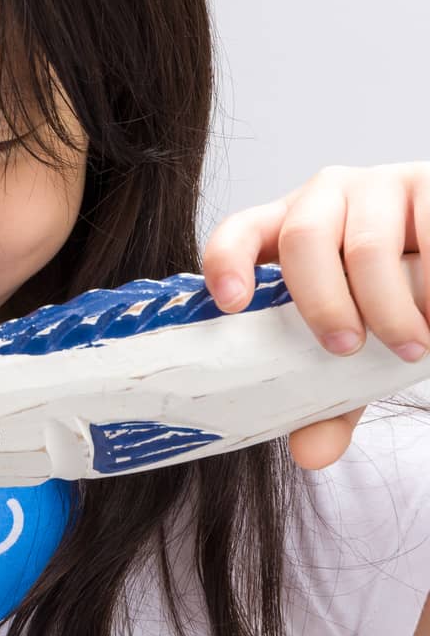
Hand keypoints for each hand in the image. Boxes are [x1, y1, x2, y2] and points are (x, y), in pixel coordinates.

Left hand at [203, 162, 429, 470]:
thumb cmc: (390, 295)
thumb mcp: (357, 340)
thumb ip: (330, 393)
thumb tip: (310, 454)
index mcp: (284, 229)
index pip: (237, 232)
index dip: (225, 261)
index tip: (230, 303)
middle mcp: (323, 196)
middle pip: (302, 239)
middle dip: (322, 301)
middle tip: (345, 348)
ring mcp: (377, 185)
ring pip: (368, 245)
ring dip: (389, 305)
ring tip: (412, 348)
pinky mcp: (429, 181)